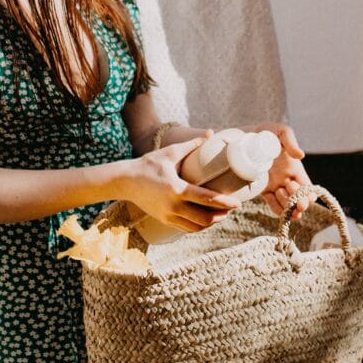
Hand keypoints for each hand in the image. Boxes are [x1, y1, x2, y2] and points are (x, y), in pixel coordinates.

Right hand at [120, 137, 239, 232]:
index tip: (237, 203)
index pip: (206, 199)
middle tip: (230, 209)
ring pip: (196, 227)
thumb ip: (191, 144)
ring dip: (210, 223)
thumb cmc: (148, 164)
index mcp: (177, 189)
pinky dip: (198, 226)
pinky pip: (186, 229)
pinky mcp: (164, 220)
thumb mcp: (170, 152)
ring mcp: (168, 216)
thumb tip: (210, 133)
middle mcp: (173, 206)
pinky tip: (205, 218)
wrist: (125, 181)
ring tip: (220, 214)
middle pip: (204, 218)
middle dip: (220, 215)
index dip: (224, 203)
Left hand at [241, 123, 314, 219]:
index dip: (308, 195)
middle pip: (299, 200)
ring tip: (280, 194)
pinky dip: (277, 210)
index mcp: (295, 169)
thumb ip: (290, 142)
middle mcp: (287, 179)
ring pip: (287, 205)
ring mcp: (275, 185)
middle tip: (294, 200)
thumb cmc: (268, 132)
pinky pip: (272, 204)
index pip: (308, 188)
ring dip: (288, 207)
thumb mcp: (281, 132)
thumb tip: (300, 156)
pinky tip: (279, 211)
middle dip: (299, 204)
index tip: (303, 194)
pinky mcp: (262, 188)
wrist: (247, 135)